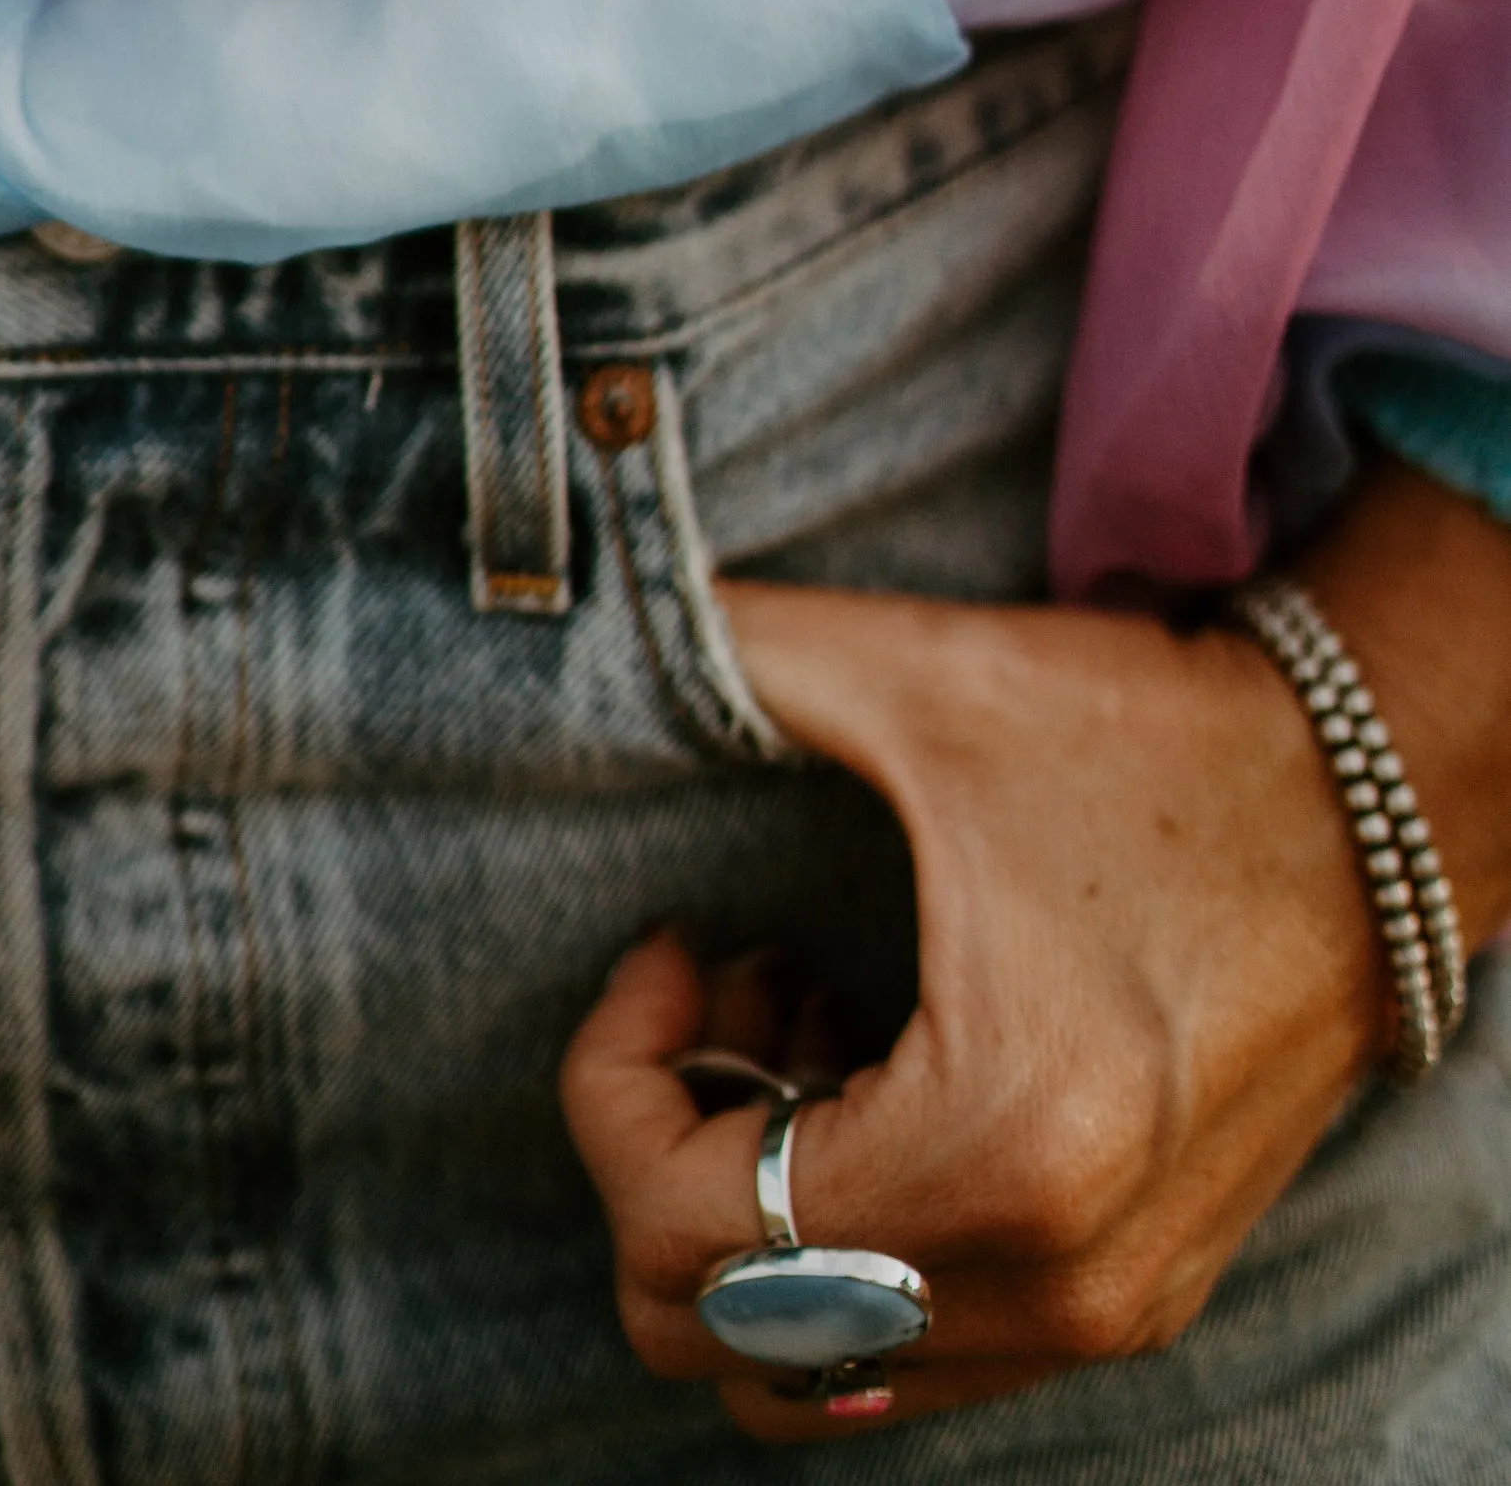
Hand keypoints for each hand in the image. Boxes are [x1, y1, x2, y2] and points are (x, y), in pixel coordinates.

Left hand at [561, 463, 1510, 1443]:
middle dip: (674, 1158)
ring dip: (757, 1214)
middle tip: (730, 998)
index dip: (617, 1081)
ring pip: (809, 1368)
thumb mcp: (927, 680)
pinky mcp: (1130, 1298)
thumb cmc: (1151, 742)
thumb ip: (739, 652)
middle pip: (718, 1338)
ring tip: (799, 1033)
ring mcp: (1099, 1310)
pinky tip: (873, 1072)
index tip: (673, 950)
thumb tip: (612, 615)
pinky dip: (845, 1243)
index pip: (681, 1232)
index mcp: (995, 1152)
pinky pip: (912, 1347)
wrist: (1371, 805)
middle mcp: (1053, 1278)